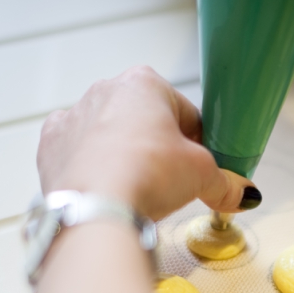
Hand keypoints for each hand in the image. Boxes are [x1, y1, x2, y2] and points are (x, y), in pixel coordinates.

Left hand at [37, 65, 259, 219]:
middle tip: (173, 182)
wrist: (95, 209)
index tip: (200, 165)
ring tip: (139, 191)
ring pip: (110, 136)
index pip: (184, 112)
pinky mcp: (50, 147)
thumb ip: (225, 183)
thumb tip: (243, 194)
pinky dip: (94, 169)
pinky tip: (109, 190)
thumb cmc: (146, 175)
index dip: (197, 142)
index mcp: (144, 83)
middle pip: (145, 121)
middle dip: (159, 148)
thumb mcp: (203, 177)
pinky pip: (81, 154)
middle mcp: (104, 90)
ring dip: (126, 157)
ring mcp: (72, 117)